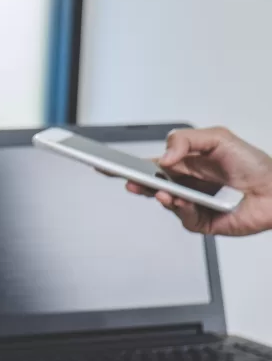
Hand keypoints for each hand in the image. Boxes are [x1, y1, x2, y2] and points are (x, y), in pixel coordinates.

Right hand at [125, 127, 271, 235]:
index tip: (107, 163)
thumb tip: (163, 158)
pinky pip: (183, 216)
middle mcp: (184, 184)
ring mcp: (189, 204)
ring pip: (164, 201)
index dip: (127, 165)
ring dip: (159, 196)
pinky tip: (181, 200)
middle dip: (136, 183)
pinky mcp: (199, 221)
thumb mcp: (219, 138)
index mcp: (183, 164)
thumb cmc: (253, 164)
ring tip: (160, 191)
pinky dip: (180, 208)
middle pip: (149, 185)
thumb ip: (187, 141)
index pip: (148, 165)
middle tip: (128, 180)